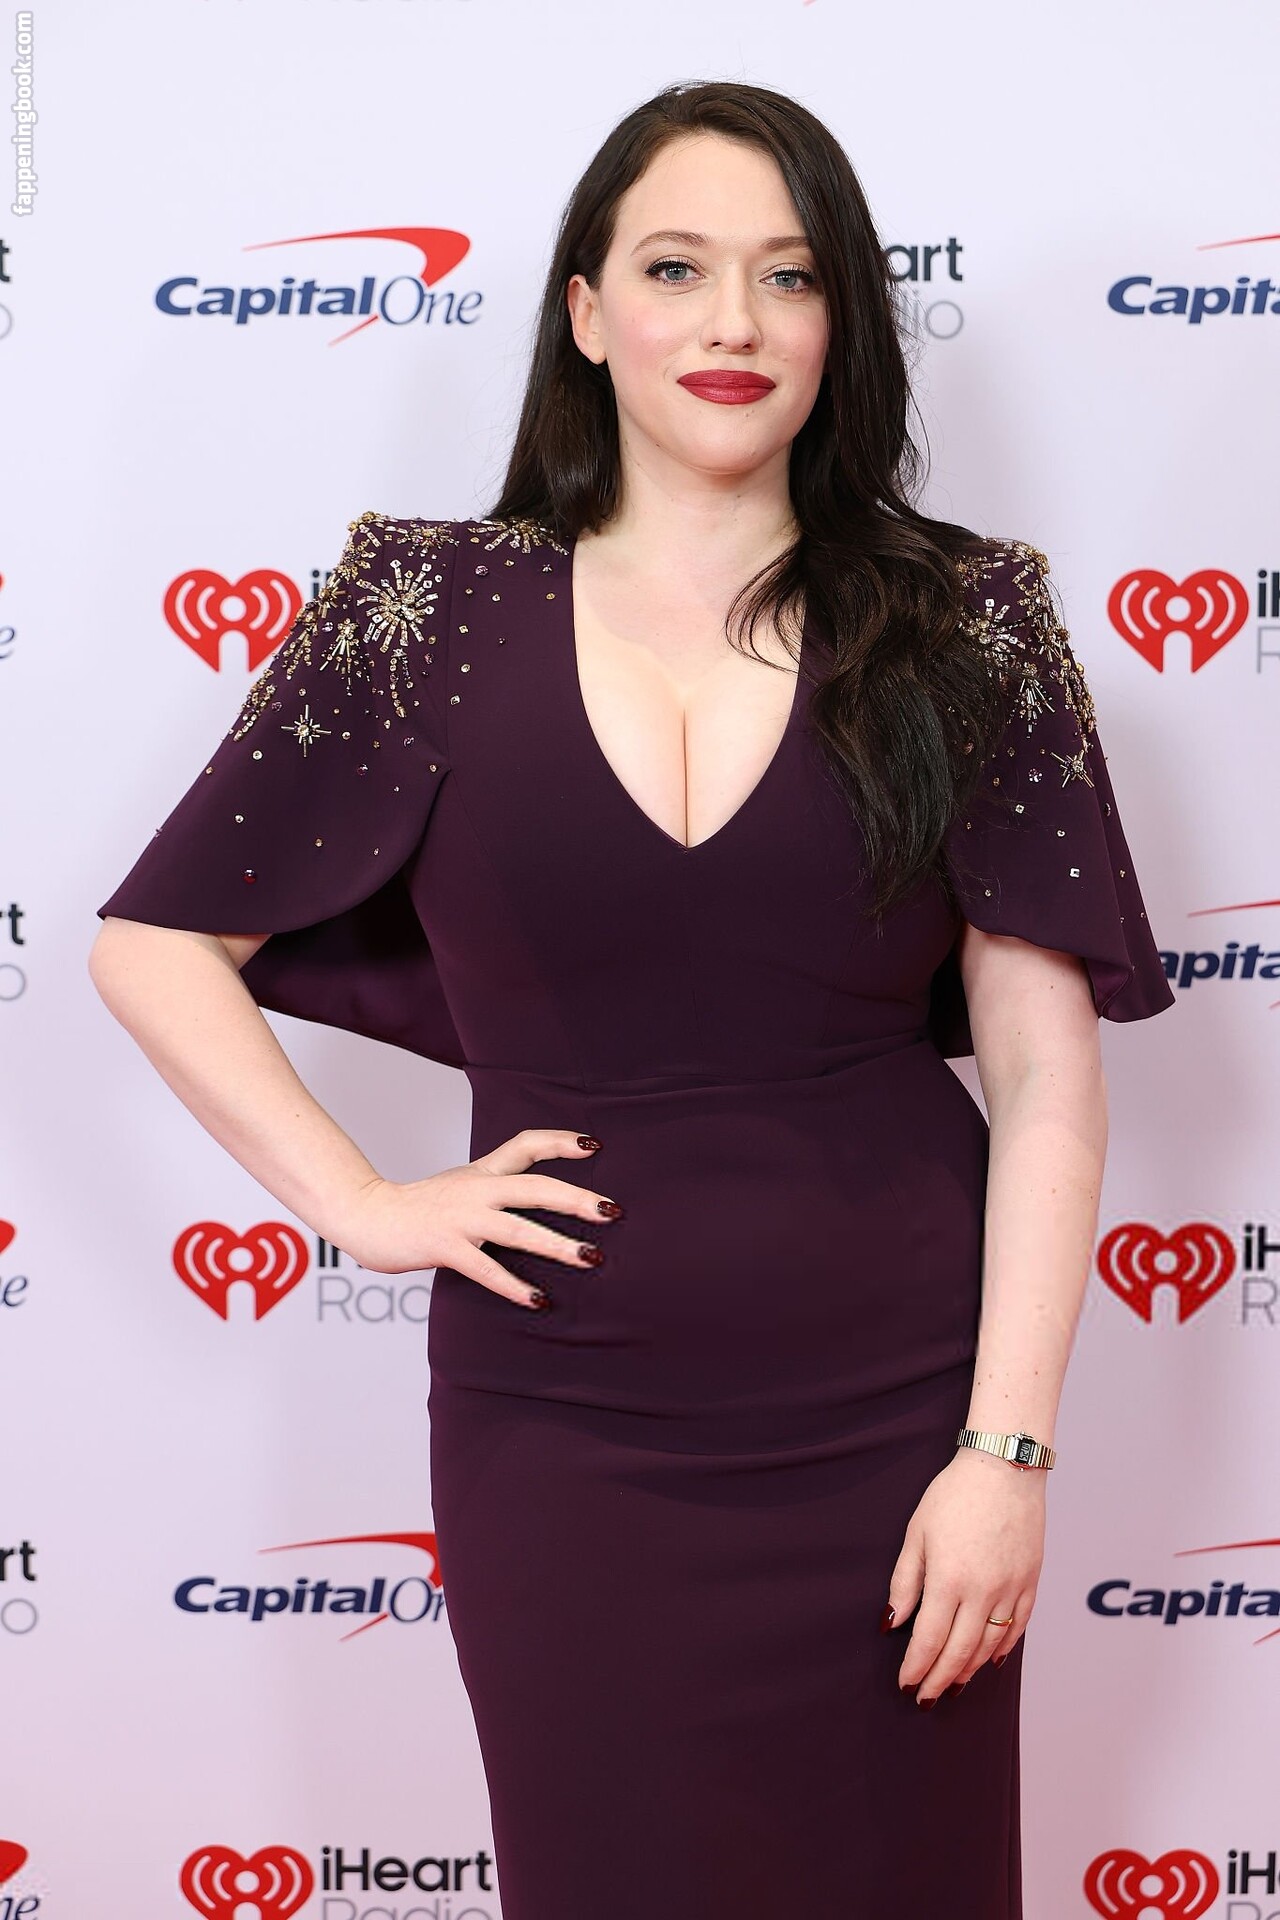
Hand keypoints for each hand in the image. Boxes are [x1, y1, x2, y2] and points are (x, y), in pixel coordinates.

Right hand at [334, 1128, 622, 1306]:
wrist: (368, 1216)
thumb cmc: (418, 1206)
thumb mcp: (461, 1184)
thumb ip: (495, 1185)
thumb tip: (537, 1197)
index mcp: (482, 1172)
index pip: (525, 1145)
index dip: (560, 1142)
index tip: (594, 1145)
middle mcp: (476, 1189)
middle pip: (535, 1187)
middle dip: (576, 1199)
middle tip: (612, 1211)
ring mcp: (462, 1218)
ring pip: (520, 1229)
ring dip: (559, 1245)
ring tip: (592, 1258)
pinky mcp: (445, 1247)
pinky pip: (487, 1269)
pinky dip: (515, 1286)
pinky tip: (539, 1299)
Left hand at [881, 1447, 1045, 1704]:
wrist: (1005, 1468)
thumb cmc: (954, 1494)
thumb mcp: (917, 1532)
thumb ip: (905, 1581)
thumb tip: (892, 1623)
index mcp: (949, 1579)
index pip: (929, 1639)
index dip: (916, 1667)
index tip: (906, 1684)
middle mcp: (983, 1591)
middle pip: (959, 1651)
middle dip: (940, 1679)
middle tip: (926, 1698)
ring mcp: (1011, 1588)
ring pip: (989, 1645)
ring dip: (969, 1670)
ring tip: (954, 1685)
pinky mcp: (1031, 1581)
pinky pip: (1018, 1626)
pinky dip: (1003, 1648)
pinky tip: (989, 1660)